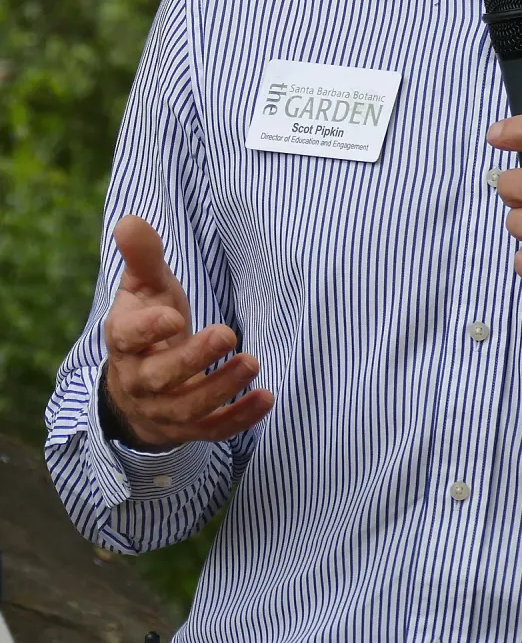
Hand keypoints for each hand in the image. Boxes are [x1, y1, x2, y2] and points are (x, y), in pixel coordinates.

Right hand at [102, 215, 273, 448]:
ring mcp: (162, 409)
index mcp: (124, 340)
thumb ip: (144, 256)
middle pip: (161, 378)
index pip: (127, 337)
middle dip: (194, 358)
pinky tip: (266, 398)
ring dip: (221, 388)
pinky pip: (212, 430)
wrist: (138, 380)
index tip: (173, 315)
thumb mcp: (144, 286)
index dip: (148, 328)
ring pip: (188, 408)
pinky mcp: (188, 428)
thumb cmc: (148, 319)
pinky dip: (239, 419)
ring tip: (253, 362)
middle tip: (227, 333)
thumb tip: (130, 220)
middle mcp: (139, 379)